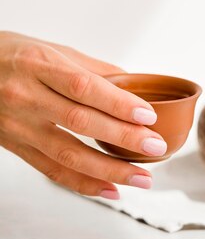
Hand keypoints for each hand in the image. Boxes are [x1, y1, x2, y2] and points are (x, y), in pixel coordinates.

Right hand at [0, 32, 167, 198]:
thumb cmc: (13, 54)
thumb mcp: (52, 50)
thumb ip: (92, 69)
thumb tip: (134, 84)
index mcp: (37, 65)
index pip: (83, 87)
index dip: (118, 103)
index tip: (148, 115)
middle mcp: (25, 96)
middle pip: (80, 122)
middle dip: (123, 138)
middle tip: (156, 147)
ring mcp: (17, 125)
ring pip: (67, 154)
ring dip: (109, 170)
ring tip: (142, 177)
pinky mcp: (14, 147)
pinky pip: (51, 171)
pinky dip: (83, 184)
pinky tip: (110, 189)